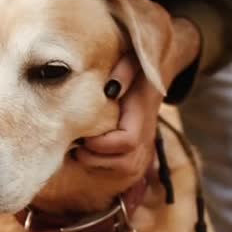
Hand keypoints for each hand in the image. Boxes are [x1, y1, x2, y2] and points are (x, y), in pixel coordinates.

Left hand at [73, 54, 163, 176]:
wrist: (154, 77)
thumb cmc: (137, 67)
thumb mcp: (134, 59)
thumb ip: (125, 70)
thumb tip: (110, 89)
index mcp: (144, 114)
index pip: (127, 141)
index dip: (103, 143)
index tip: (85, 136)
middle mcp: (148, 137)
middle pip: (125, 164)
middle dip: (97, 159)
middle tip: (77, 146)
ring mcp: (147, 150)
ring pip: (125, 171)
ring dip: (99, 164)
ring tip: (81, 150)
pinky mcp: (140, 157)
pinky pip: (124, 172)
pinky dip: (104, 167)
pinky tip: (90, 153)